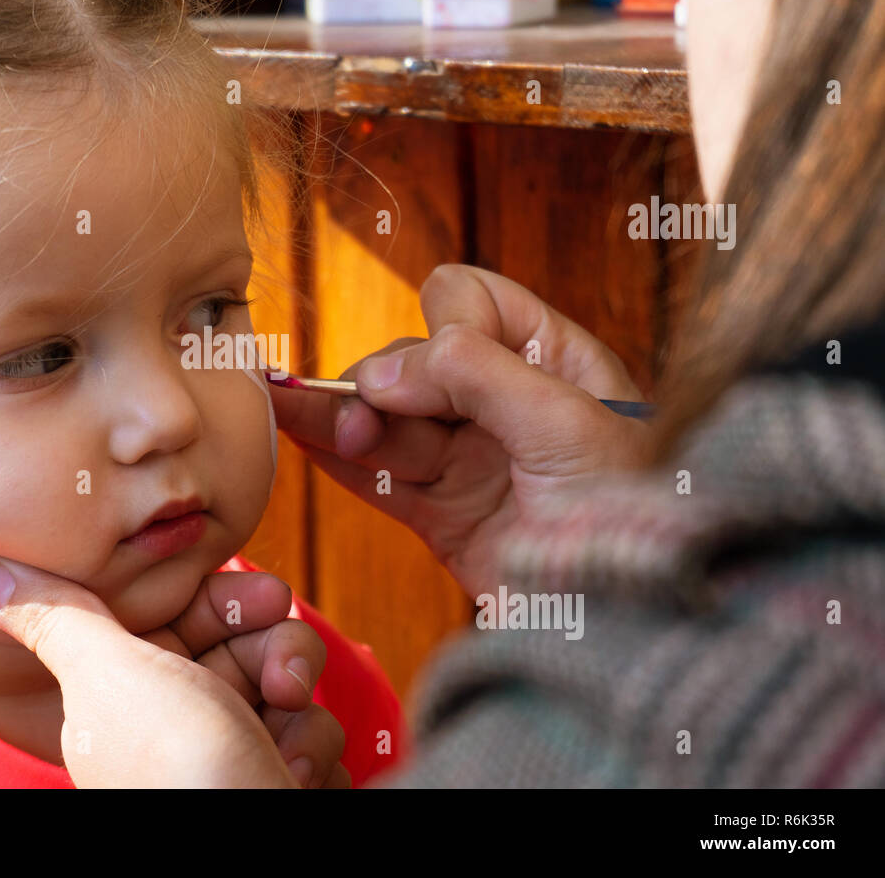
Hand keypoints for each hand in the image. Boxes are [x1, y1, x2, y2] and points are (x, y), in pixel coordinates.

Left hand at [0, 557, 348, 787]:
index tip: (266, 596)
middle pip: (250, 644)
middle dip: (280, 653)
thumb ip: (60, 617)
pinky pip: (314, 738)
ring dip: (303, 716)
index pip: (190, 614)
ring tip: (287, 750)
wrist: (255, 852)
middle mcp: (180, 721)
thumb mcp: (111, 675)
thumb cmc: (181, 767)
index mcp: (131, 690)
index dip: (233, 599)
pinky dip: (315, 757)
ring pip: (290, 689)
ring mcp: (233, 753)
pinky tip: (295, 780)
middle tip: (285, 680)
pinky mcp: (276, 778)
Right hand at [271, 264, 650, 597]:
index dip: (443, 326)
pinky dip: (340, 462)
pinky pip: (382, 480)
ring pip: (388, 423)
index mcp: (552, 359)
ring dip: (341, 418)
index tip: (439, 367)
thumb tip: (382, 372)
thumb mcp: (564, 420)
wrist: (636, 621)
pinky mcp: (446, 516)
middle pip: (413, 363)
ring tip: (287, 410)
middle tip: (362, 419)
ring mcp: (472, 461)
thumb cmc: (633, 511)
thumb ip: (473, 374)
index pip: (468, 303)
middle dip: (383, 385)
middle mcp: (506, 403)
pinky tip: (300, 438)